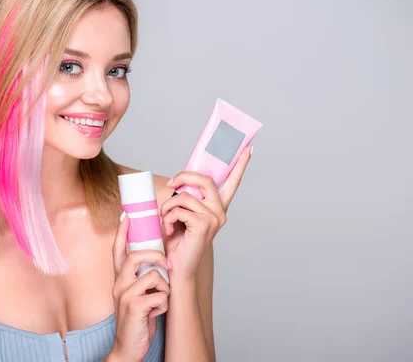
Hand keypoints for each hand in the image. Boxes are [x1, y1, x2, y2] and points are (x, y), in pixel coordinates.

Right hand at [109, 212, 170, 361]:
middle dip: (156, 256)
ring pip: (153, 276)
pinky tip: (155, 313)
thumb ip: (142, 277)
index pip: (118, 250)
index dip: (121, 232)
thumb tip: (158, 260)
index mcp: (119, 278)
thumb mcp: (137, 294)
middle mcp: (119, 284)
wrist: (128, 347)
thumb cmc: (137, 318)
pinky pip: (159, 295)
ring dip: (163, 289)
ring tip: (158, 301)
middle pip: (135, 256)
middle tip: (167, 264)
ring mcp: (125, 295)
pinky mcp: (134, 307)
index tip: (126, 215)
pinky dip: (163, 304)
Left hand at [162, 145, 252, 280]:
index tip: (249, 148)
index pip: (232, 183)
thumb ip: (186, 199)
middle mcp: (219, 211)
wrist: (176, 267)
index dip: (240, 165)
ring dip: (167, 206)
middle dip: (183, 177)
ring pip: (184, 196)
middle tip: (171, 184)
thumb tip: (178, 183)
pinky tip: (168, 230)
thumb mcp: (182, 215)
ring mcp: (214, 218)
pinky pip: (178, 209)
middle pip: (203, 179)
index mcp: (217, 207)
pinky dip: (167, 217)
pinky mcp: (203, 224)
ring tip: (165, 221)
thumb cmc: (177, 241)